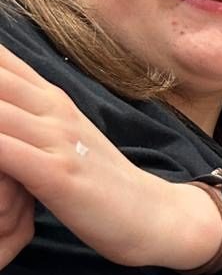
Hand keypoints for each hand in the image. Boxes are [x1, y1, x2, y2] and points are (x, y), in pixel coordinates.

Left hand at [0, 44, 219, 269]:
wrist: (154, 214)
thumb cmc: (101, 183)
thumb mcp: (61, 143)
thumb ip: (25, 120)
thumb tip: (3, 108)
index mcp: (51, 99)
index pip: (1, 60)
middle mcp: (52, 109)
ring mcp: (56, 138)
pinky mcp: (57, 173)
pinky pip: (4, 150)